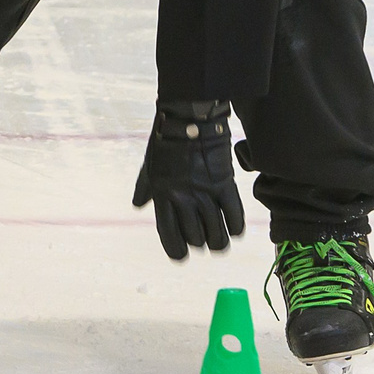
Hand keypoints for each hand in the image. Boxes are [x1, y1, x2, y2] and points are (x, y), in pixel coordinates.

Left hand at [131, 100, 245, 261]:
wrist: (189, 118)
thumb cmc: (166, 142)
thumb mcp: (149, 167)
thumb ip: (144, 189)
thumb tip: (138, 206)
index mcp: (163, 197)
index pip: (170, 238)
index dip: (177, 252)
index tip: (183, 254)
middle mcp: (184, 199)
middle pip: (196, 240)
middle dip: (199, 243)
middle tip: (202, 236)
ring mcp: (206, 193)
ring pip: (217, 235)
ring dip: (218, 242)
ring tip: (219, 239)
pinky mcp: (225, 185)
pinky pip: (235, 217)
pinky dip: (235, 228)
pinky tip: (233, 229)